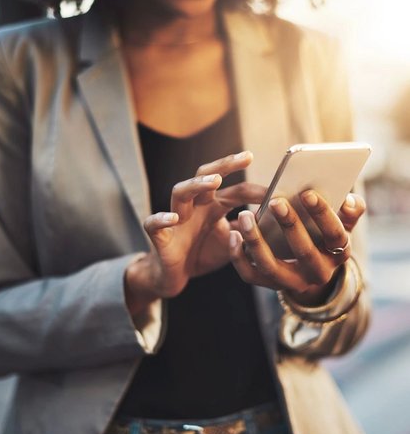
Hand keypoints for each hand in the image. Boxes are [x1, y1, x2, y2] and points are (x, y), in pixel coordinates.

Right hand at [125, 151, 265, 310]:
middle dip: (224, 165)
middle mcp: (194, 206)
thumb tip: (277, 223)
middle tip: (246, 157)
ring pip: (180, 192)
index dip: (256, 190)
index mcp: (212, 206)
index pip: (236, 190)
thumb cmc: (202, 254)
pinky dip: (162, 218)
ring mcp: (175, 219)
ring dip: (197, 185)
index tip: (279, 190)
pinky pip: (154, 223)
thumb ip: (249, 231)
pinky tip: (174, 218)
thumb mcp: (233, 243)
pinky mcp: (159, 236)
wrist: (174, 276)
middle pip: (205, 176)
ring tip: (215, 181)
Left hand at [229, 190, 365, 304]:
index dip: (323, 214)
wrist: (309, 270)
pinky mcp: (268, 285)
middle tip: (275, 201)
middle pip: (303, 252)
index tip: (308, 193)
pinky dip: (238, 256)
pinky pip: (249, 275)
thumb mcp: (340, 226)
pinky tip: (233, 234)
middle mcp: (317, 273)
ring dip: (256, 240)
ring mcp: (291, 282)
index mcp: (337, 255)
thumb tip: (351, 200)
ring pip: (270, 266)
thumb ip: (349, 212)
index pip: (334, 235)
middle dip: (290, 225)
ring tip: (244, 215)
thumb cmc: (322, 237)